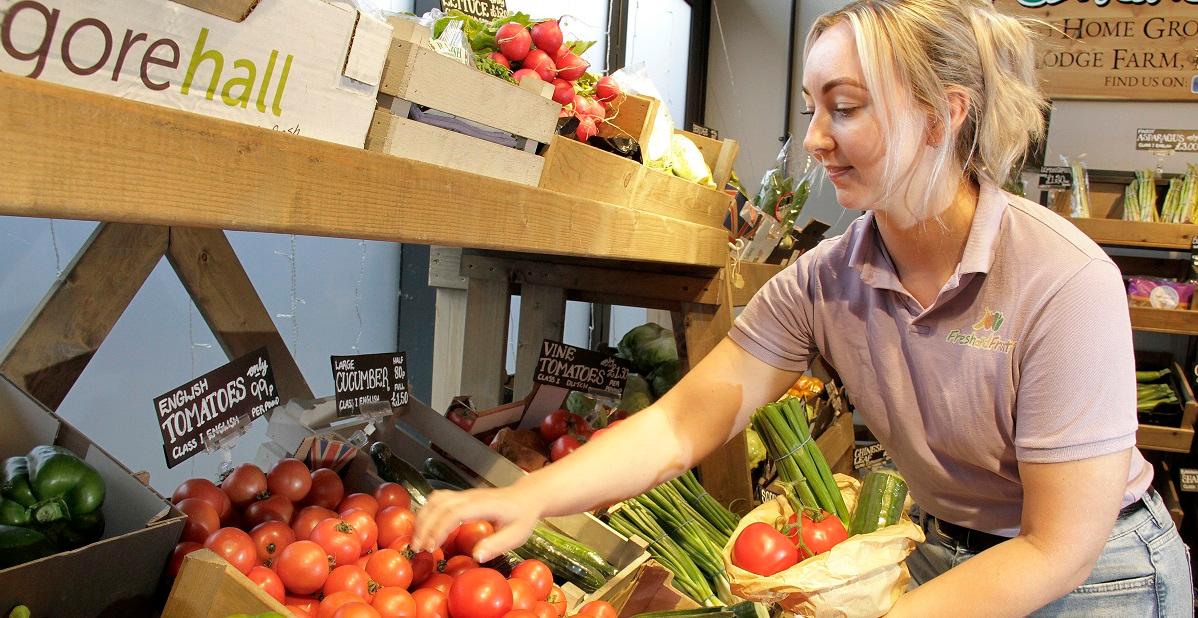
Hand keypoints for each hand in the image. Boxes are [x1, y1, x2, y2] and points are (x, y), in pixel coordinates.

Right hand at [412, 485, 542, 561]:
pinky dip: (426, 513)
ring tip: (417, 540)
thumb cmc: (522, 517)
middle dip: (424, 526)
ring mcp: (464, 495)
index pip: (455, 512)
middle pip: (439, 505)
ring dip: (422, 519)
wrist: (526, 497)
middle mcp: (470, 497)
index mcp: (484, 505)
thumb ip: (497, 544)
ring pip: (435, 500)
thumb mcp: (517, 534)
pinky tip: (424, 528)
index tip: (431, 547)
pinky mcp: (460, 497)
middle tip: (417, 548)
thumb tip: (476, 556)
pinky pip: (437, 500)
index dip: (439, 529)